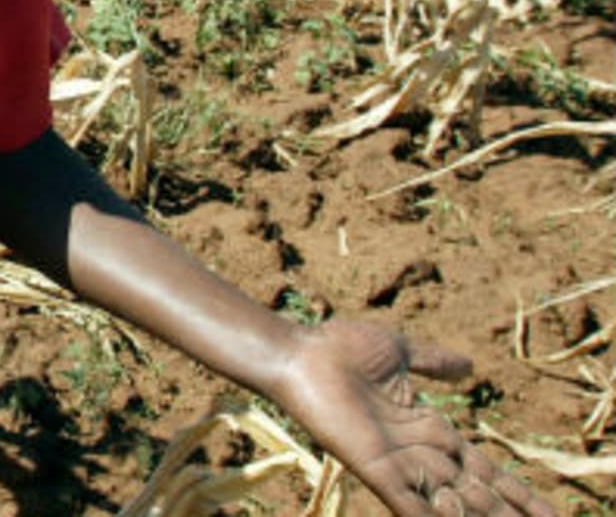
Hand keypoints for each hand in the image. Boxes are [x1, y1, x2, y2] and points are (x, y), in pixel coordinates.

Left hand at [275, 318, 554, 515]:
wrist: (300, 351)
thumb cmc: (340, 348)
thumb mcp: (400, 352)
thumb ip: (434, 363)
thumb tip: (469, 366)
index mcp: (428, 426)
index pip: (481, 466)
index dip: (513, 489)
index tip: (548, 512)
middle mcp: (417, 450)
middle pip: (475, 489)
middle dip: (507, 510)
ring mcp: (396, 461)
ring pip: (451, 500)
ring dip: (480, 515)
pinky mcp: (372, 466)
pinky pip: (407, 501)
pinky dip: (430, 516)